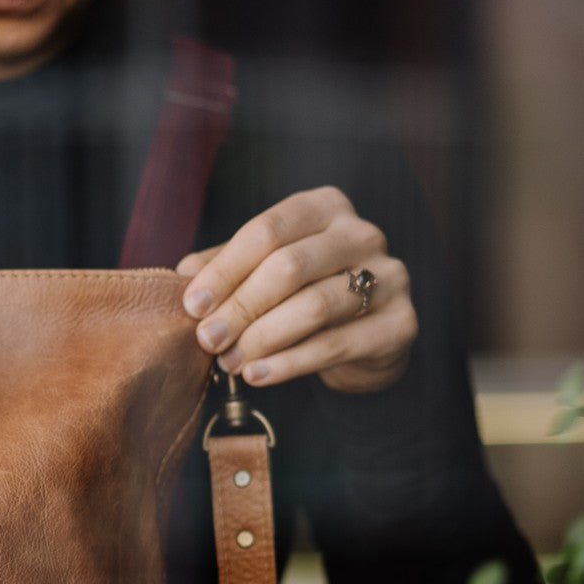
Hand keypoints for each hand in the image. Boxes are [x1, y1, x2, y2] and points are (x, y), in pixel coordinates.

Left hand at [176, 186, 417, 392]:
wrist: (367, 339)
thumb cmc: (305, 294)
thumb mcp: (265, 272)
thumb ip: (228, 267)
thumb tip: (183, 273)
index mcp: (325, 208)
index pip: (266, 231)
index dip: (224, 270)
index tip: (191, 306)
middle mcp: (362, 234)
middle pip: (288, 267)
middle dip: (239, 307)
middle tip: (207, 339)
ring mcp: (389, 276)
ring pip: (313, 306)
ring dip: (261, 338)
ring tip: (229, 362)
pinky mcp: (400, 323)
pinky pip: (335, 344)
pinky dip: (289, 364)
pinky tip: (257, 375)